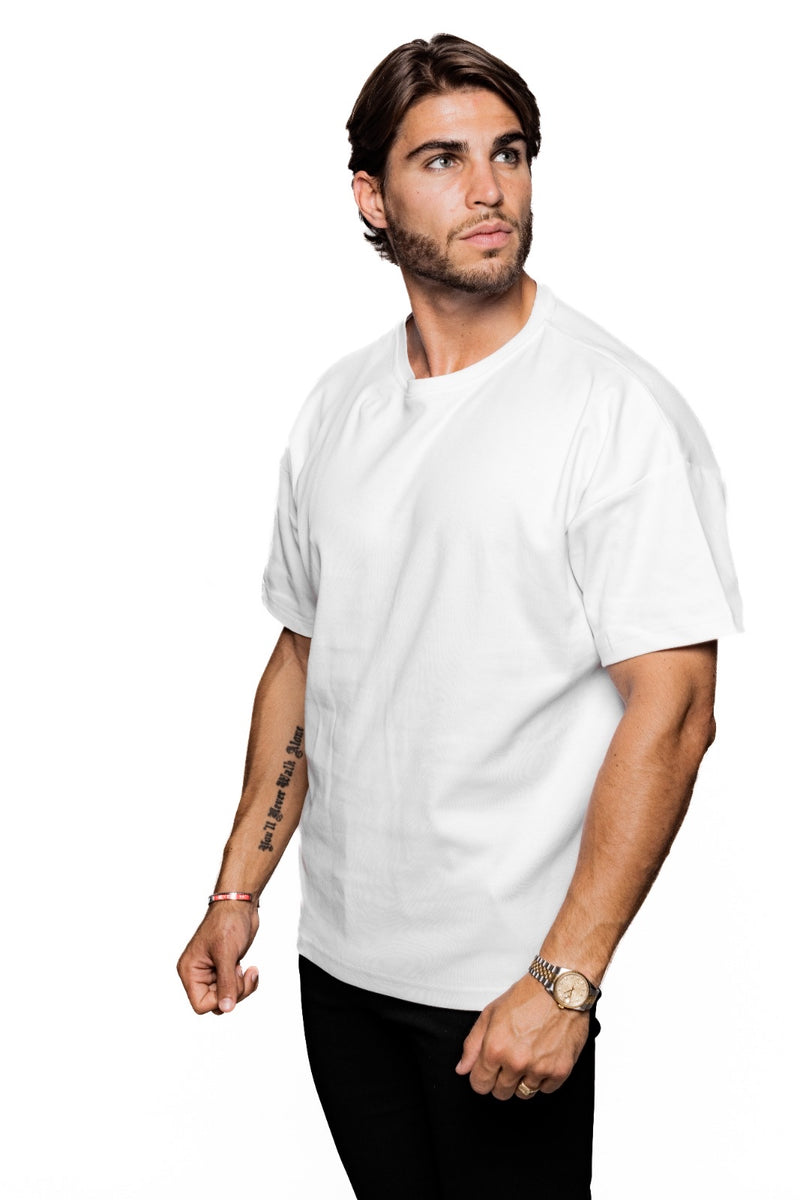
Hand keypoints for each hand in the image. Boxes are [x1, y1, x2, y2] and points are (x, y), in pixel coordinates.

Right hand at [177, 902, 259, 1014]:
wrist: (240, 905)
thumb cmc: (227, 922)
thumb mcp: (226, 954)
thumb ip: (226, 984)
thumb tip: (226, 1008)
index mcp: (190, 971)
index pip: (200, 1005)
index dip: (220, 1000)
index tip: (232, 981)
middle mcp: (198, 974)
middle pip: (216, 1003)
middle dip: (234, 992)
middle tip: (243, 972)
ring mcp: (212, 972)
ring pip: (227, 997)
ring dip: (242, 987)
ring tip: (248, 969)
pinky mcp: (225, 969)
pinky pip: (235, 988)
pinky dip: (245, 982)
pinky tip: (250, 969)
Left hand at [455, 973, 588, 1099]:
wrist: (560, 989)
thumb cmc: (526, 997)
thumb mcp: (490, 1014)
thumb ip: (472, 1044)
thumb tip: (462, 1069)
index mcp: (495, 1049)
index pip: (480, 1084)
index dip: (481, 1077)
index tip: (488, 1070)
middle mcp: (516, 1062)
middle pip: (501, 1093)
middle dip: (501, 1079)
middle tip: (509, 1059)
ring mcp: (539, 1069)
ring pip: (523, 1094)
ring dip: (522, 1080)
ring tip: (527, 1056)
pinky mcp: (560, 1071)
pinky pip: (545, 1090)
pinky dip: (543, 1078)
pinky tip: (542, 1058)